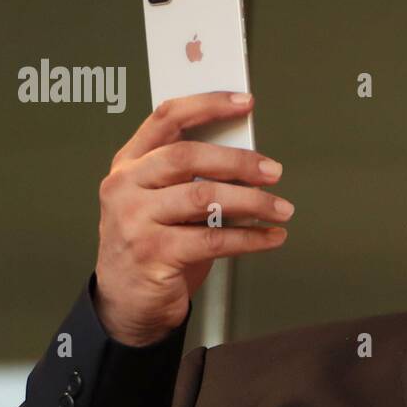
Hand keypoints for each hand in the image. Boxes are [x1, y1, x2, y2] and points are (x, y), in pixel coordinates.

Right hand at [94, 91, 290, 345]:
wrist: (127, 303)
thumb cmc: (152, 245)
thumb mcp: (161, 201)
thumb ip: (190, 177)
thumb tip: (247, 158)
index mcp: (128, 164)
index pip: (166, 118)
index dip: (207, 105)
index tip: (244, 102)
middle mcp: (125, 187)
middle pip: (188, 156)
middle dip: (240, 162)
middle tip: (274, 171)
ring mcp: (135, 220)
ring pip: (205, 198)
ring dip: (254, 203)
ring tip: (281, 209)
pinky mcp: (153, 254)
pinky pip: (214, 240)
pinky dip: (251, 238)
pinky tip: (271, 237)